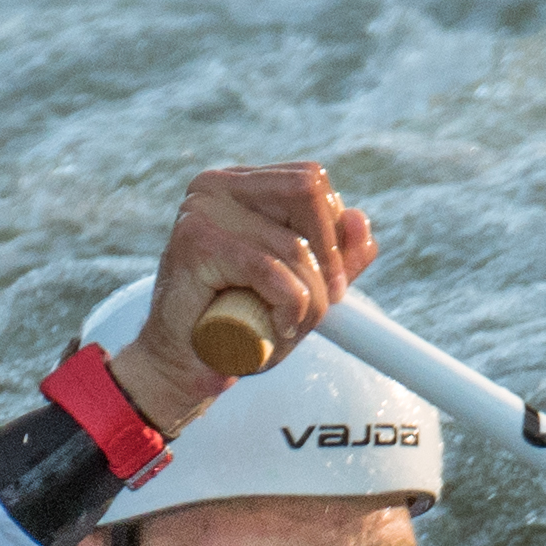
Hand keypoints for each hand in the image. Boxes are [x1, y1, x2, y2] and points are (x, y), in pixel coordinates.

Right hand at [106, 162, 377, 433]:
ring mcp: (202, 209)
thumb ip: (334, 255)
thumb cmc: (240, 325)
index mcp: (240, 184)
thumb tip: (361, 222)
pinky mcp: (196, 242)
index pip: (310, 181)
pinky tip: (276, 328)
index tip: (332, 281)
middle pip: (308, 192)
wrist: (183, 365)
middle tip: (324, 303)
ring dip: (310, 300)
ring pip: (294, 245)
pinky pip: (271, 271)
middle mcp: (216, 186)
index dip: (334, 231)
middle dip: (329, 256)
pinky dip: (288, 308)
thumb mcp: (301, 285)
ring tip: (287, 326)